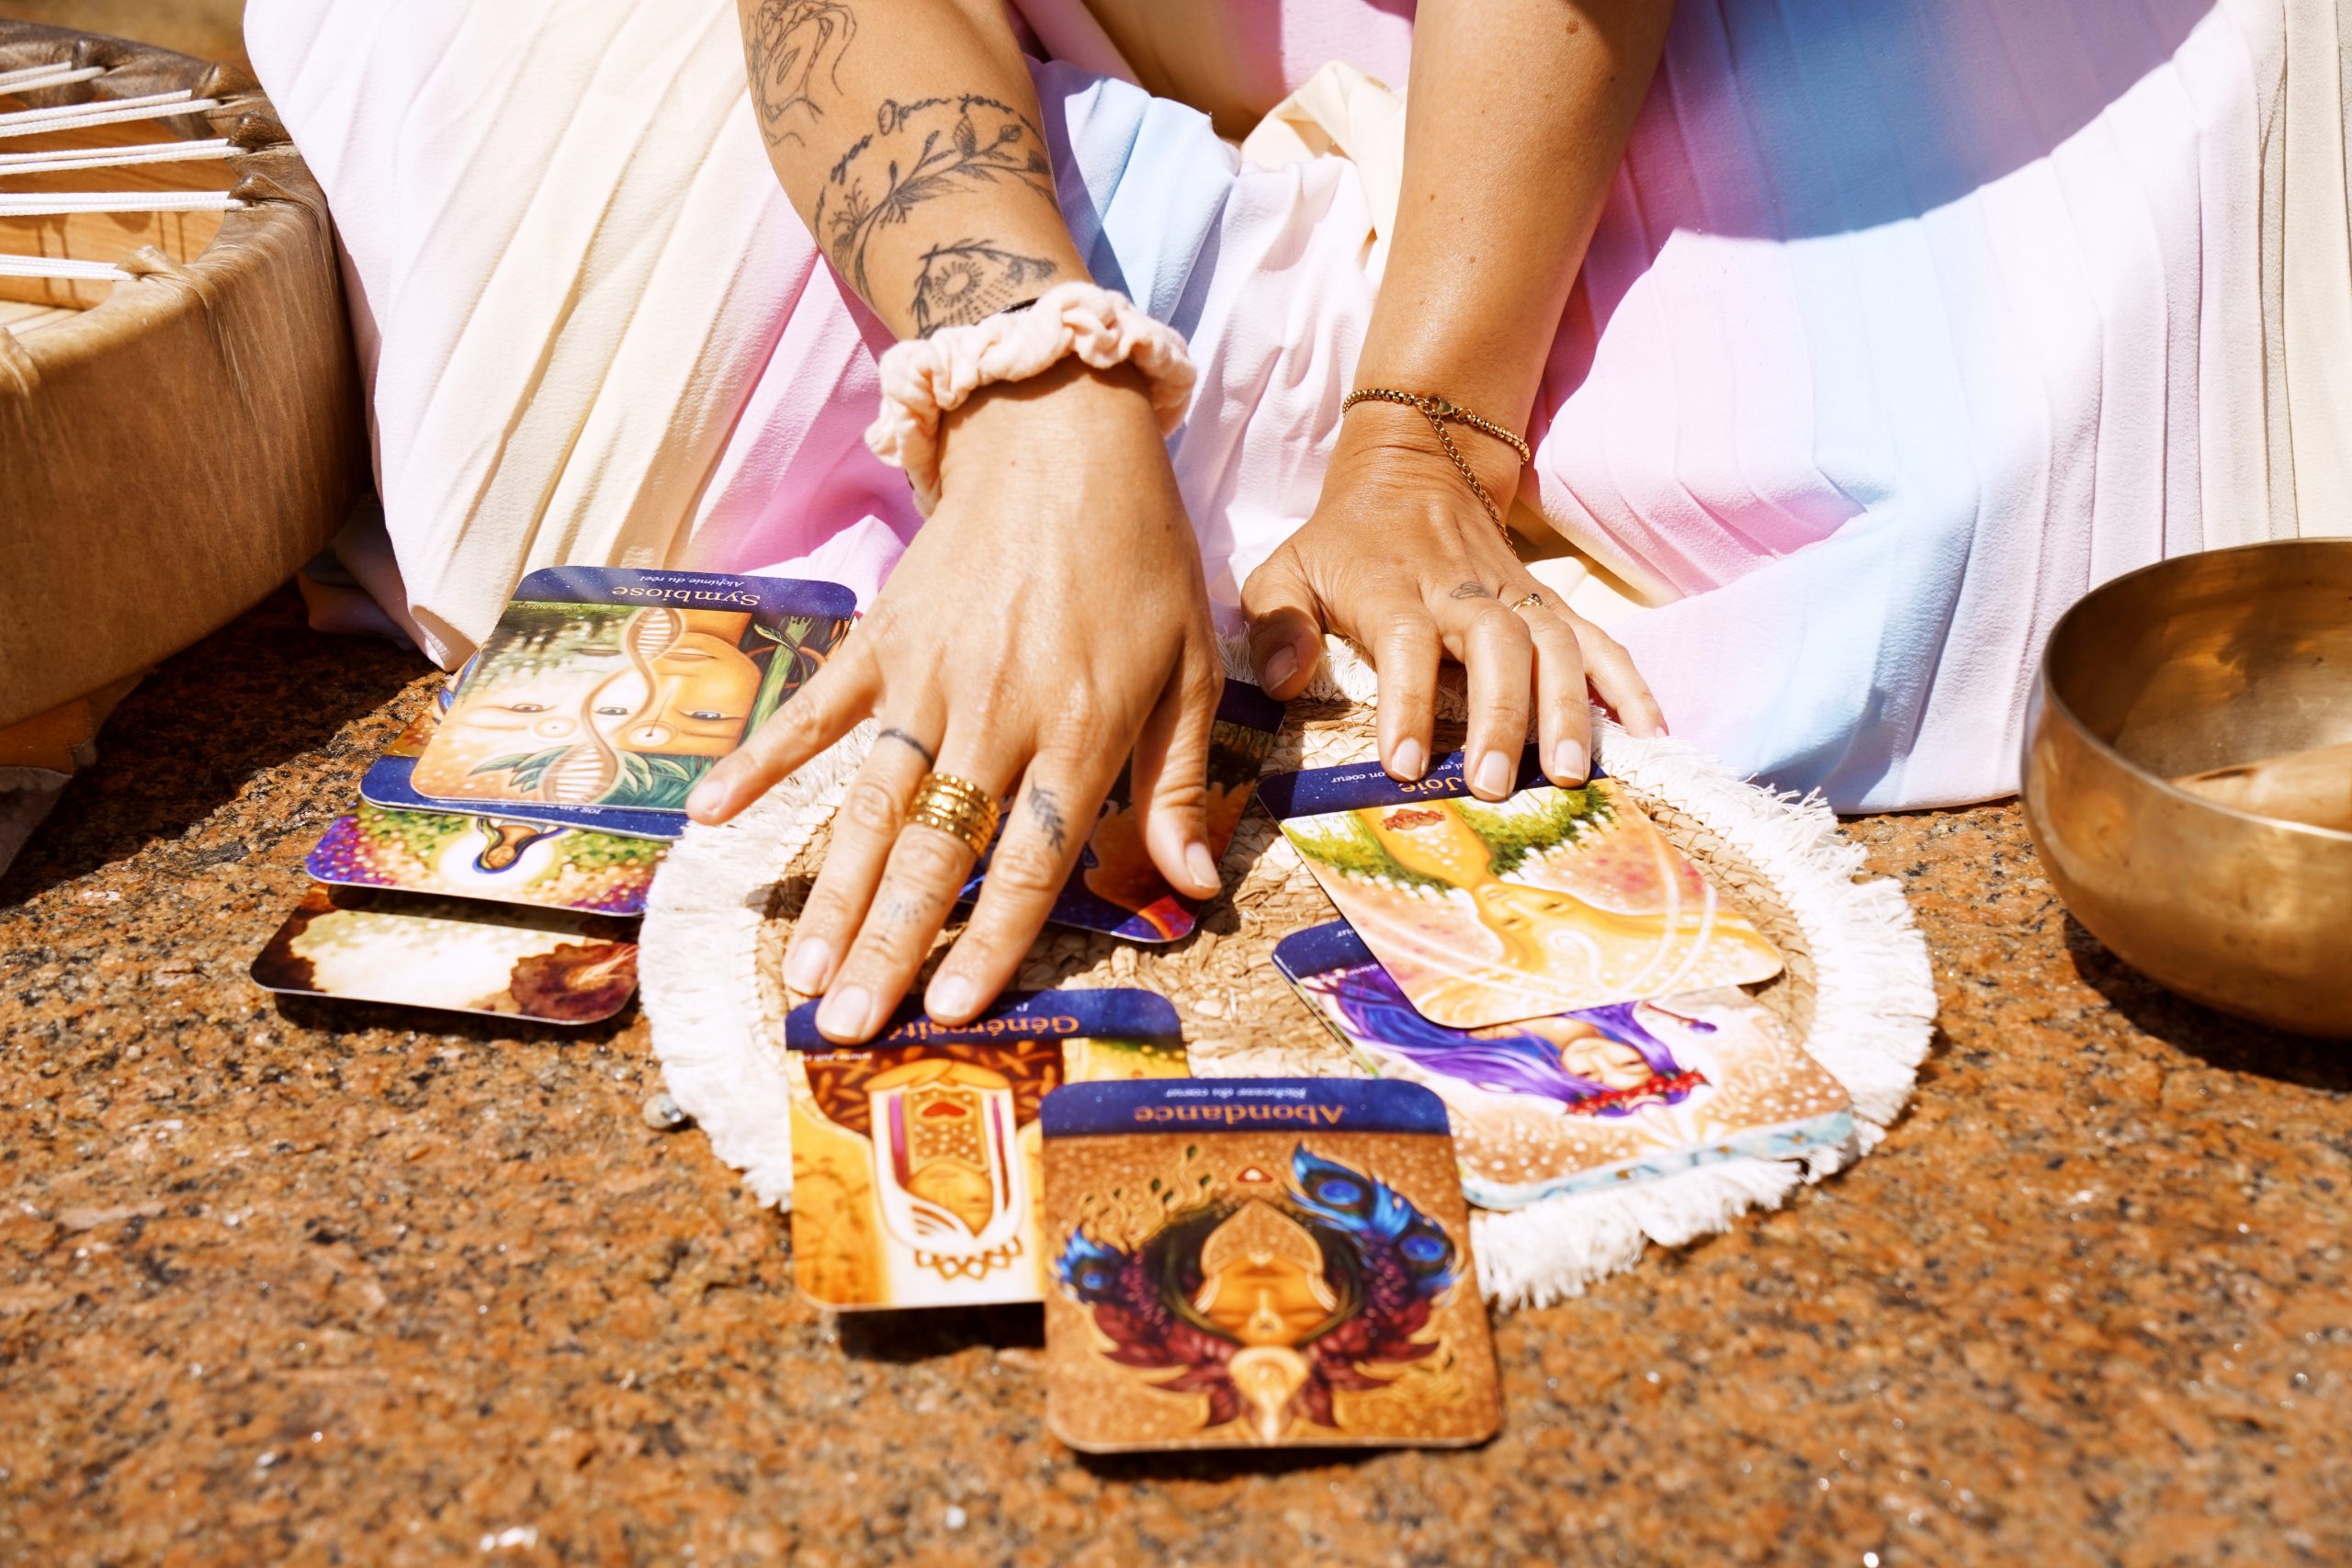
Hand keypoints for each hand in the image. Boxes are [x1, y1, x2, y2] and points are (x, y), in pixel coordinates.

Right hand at [685, 359, 1223, 1040]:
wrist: (1063, 435)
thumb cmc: (1142, 557)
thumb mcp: (1191, 666)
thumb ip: (1180, 784)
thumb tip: (1191, 891)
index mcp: (1082, 726)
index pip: (1033, 858)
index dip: (993, 942)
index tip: (952, 1013)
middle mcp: (997, 710)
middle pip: (938, 849)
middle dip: (891, 946)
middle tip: (846, 1028)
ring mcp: (927, 673)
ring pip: (874, 802)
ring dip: (834, 892)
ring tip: (799, 971)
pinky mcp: (881, 636)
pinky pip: (817, 711)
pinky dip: (762, 760)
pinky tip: (711, 817)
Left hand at [1240, 401, 1662, 797]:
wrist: (1416, 469)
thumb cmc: (1343, 544)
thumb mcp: (1286, 569)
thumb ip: (1276, 623)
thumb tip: (1281, 681)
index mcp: (1393, 588)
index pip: (1406, 643)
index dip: (1407, 704)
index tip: (1405, 766)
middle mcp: (1463, 591)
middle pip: (1496, 646)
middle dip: (1499, 716)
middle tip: (1491, 785)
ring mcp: (1516, 597)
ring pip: (1554, 645)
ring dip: (1566, 709)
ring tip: (1568, 775)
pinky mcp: (1551, 605)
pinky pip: (1600, 641)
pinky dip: (1630, 685)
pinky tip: (1651, 735)